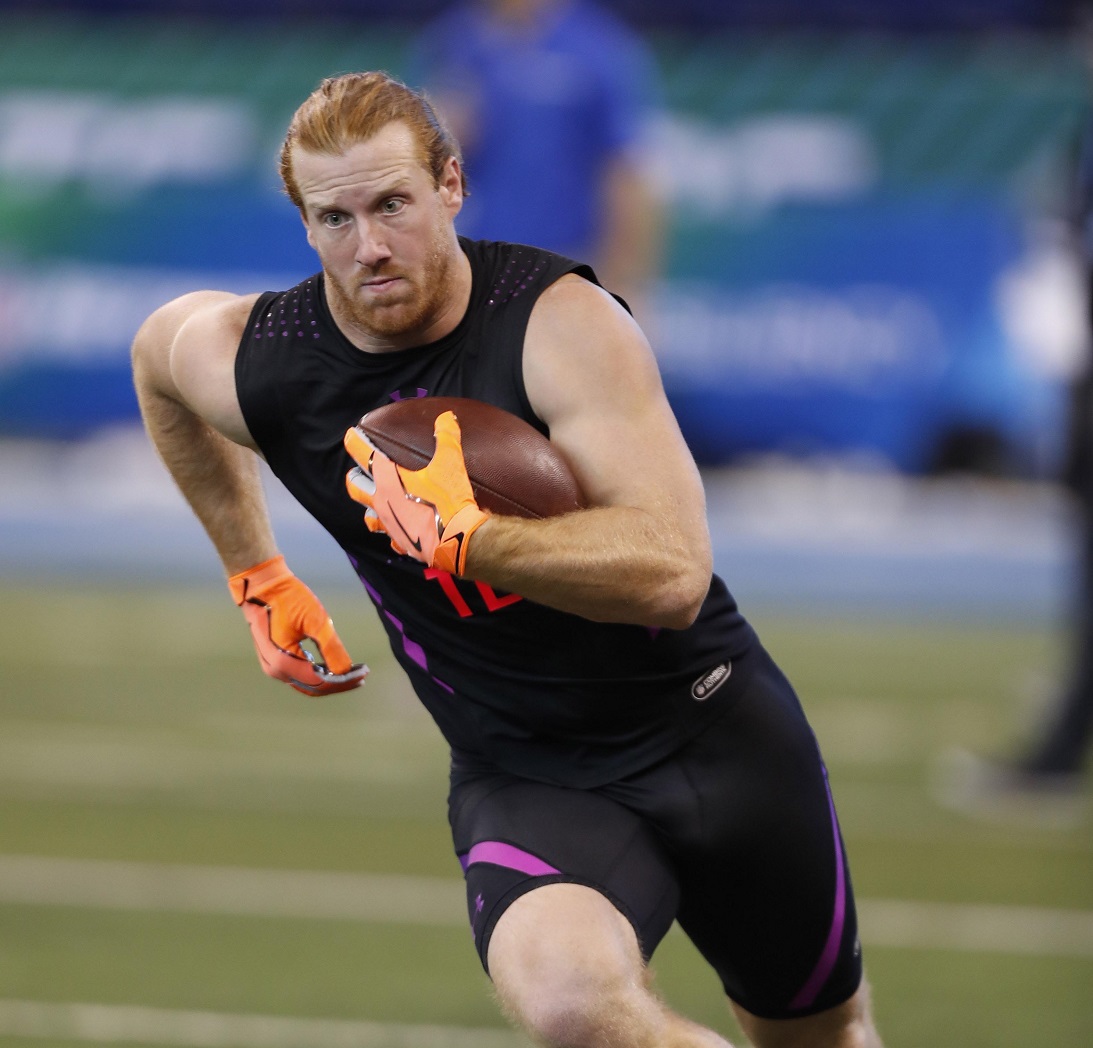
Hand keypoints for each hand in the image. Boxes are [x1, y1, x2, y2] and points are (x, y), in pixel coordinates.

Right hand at [228, 555, 367, 695]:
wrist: (261, 586)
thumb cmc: (288, 599)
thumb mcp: (315, 621)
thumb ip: (331, 648)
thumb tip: (346, 671)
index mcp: (284, 662)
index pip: (320, 681)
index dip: (344, 681)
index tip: (363, 674)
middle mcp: (276, 670)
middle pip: (314, 686)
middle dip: (339, 683)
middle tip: (362, 676)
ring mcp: (272, 666)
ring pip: (306, 682)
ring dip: (328, 679)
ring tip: (350, 673)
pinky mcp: (273, 660)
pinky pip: (298, 674)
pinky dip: (316, 673)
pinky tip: (330, 668)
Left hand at [344, 409, 488, 575]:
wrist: (458, 540)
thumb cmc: (448, 500)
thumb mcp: (450, 463)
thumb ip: (446, 437)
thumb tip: (447, 416)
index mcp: (388, 481)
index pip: (365, 456)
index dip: (356, 443)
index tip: (350, 435)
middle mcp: (383, 503)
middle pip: (356, 488)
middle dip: (354, 478)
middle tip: (356, 471)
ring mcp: (389, 525)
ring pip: (369, 516)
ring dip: (369, 507)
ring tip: (375, 501)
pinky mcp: (401, 542)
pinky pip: (391, 537)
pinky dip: (393, 531)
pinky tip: (400, 528)